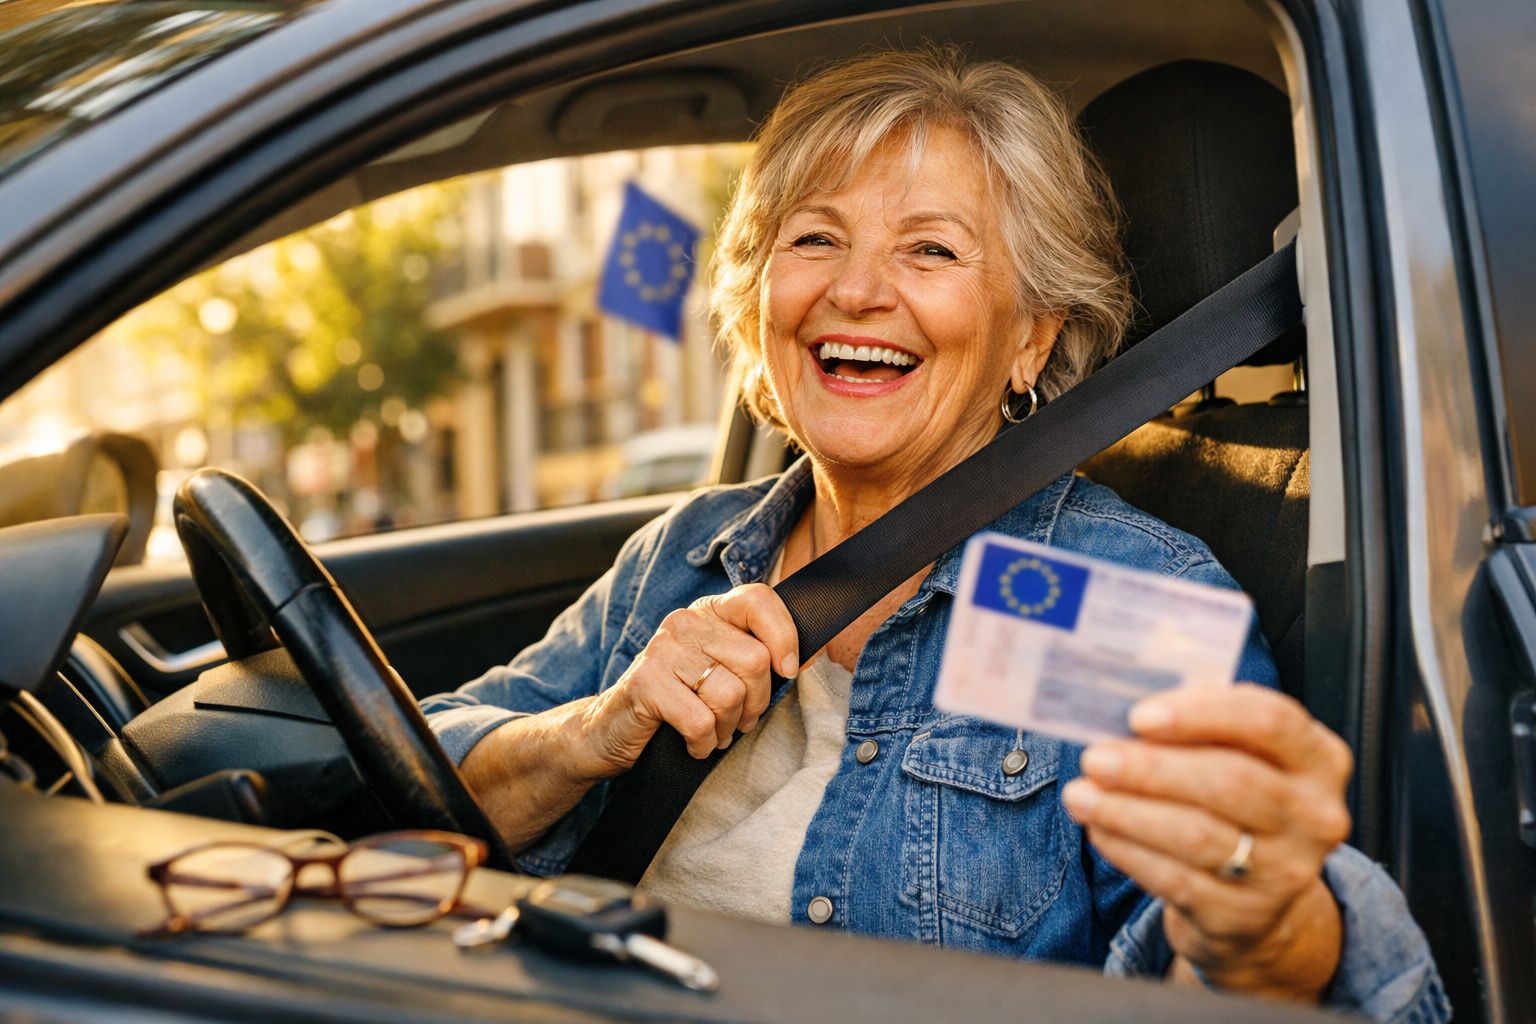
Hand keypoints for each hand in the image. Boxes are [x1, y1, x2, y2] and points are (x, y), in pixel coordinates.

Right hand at [579, 584, 798, 775]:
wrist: (611, 730)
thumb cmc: (679, 703)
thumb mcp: (721, 672)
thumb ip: (756, 659)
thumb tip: (803, 661)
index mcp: (709, 613)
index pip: (759, 600)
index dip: (784, 638)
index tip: (786, 672)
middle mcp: (685, 622)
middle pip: (755, 660)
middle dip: (756, 703)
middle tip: (739, 720)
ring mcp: (663, 650)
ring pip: (730, 694)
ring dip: (728, 727)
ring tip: (713, 732)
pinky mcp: (646, 683)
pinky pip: (701, 720)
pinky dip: (703, 743)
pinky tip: (692, 743)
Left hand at [1060, 685, 1351, 1000]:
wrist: (1257, 896)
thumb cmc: (1234, 799)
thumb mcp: (1235, 751)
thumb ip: (1197, 719)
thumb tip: (1124, 696)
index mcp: (1317, 757)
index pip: (1271, 722)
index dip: (1203, 714)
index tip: (1141, 715)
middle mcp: (1314, 815)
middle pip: (1230, 782)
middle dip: (1152, 769)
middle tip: (1094, 758)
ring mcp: (1285, 871)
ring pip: (1197, 835)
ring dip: (1127, 812)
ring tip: (1080, 795)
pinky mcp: (1244, 915)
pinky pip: (1176, 879)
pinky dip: (1128, 851)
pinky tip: (1099, 829)